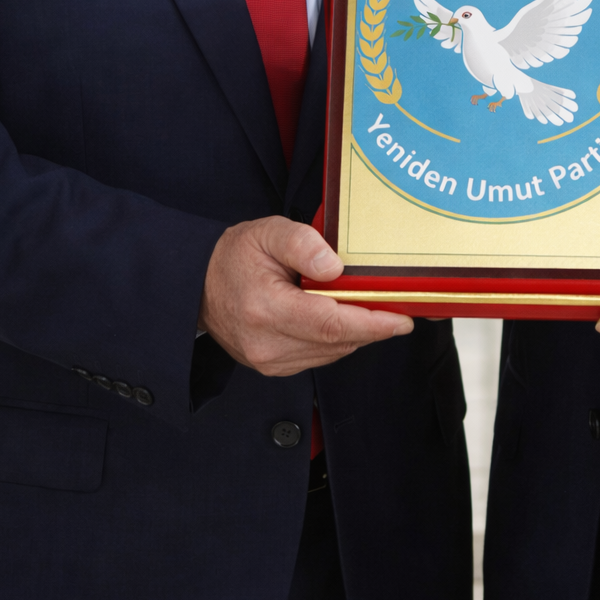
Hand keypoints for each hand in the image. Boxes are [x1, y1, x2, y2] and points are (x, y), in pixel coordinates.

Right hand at [198, 215, 412, 376]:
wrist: (197, 284)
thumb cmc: (234, 256)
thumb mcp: (268, 232)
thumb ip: (303, 243)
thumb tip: (335, 267)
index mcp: (265, 309)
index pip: (331, 324)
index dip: (372, 323)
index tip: (402, 319)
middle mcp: (266, 344)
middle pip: (337, 342)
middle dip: (372, 326)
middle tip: (396, 306)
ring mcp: (268, 361)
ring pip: (332, 352)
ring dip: (355, 333)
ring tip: (368, 307)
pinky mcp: (272, 367)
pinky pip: (319, 356)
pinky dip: (336, 339)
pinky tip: (340, 318)